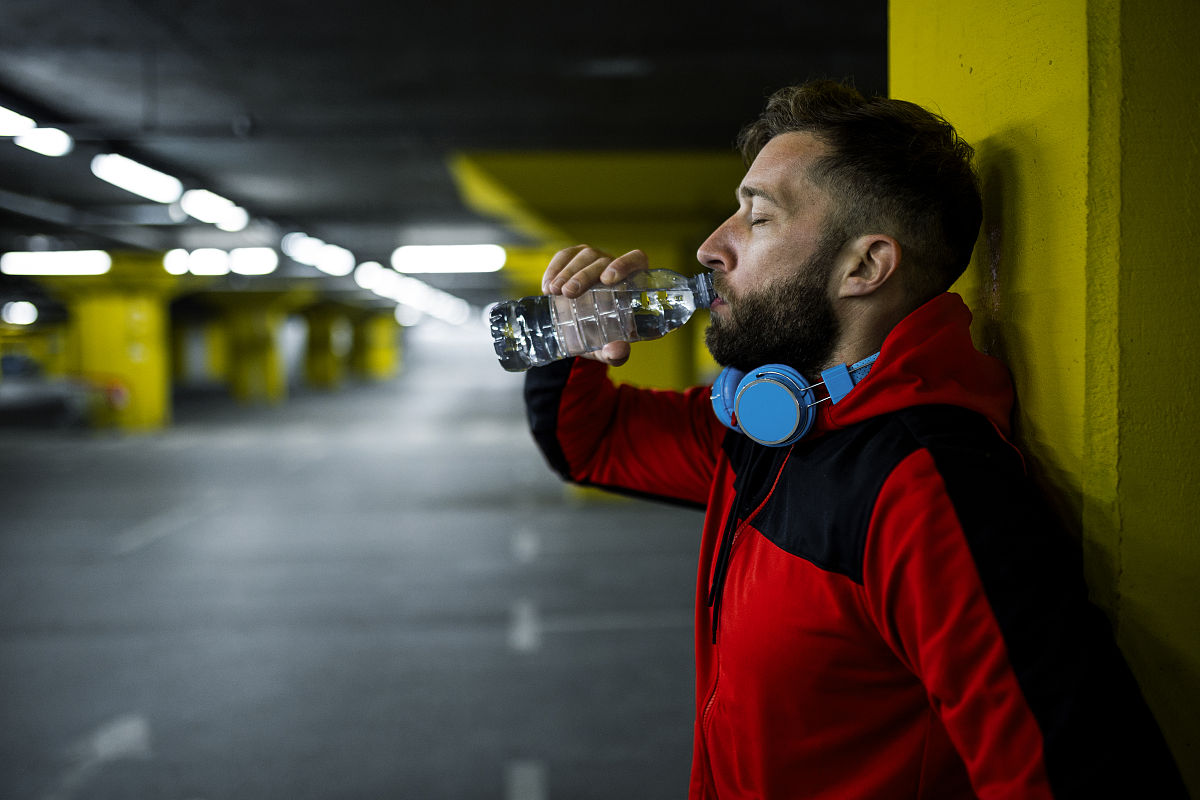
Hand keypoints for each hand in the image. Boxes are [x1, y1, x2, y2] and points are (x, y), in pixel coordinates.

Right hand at [540, 244, 650, 366]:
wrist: (577, 331)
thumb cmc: (600, 335)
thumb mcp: (606, 349)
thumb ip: (615, 353)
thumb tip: (618, 351)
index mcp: (631, 283)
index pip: (636, 260)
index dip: (625, 264)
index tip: (607, 279)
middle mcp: (613, 267)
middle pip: (603, 261)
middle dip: (585, 275)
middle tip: (569, 293)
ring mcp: (593, 259)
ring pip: (584, 255)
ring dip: (568, 272)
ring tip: (554, 291)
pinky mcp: (573, 257)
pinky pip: (565, 255)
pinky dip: (554, 268)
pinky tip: (546, 287)